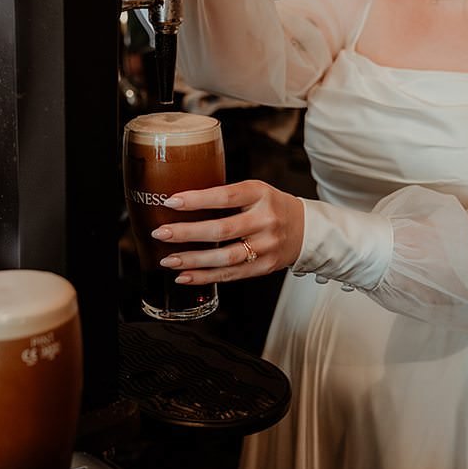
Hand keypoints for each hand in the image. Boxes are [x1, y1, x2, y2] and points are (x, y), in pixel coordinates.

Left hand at [151, 179, 303, 283]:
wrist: (306, 229)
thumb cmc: (271, 207)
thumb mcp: (255, 191)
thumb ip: (226, 197)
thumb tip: (182, 203)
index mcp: (260, 194)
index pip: (225, 196)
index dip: (197, 200)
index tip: (171, 202)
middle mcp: (265, 220)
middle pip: (222, 230)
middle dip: (187, 233)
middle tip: (161, 233)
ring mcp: (267, 246)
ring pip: (225, 257)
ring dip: (193, 260)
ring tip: (168, 260)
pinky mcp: (264, 267)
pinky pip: (231, 275)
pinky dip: (205, 277)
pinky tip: (185, 276)